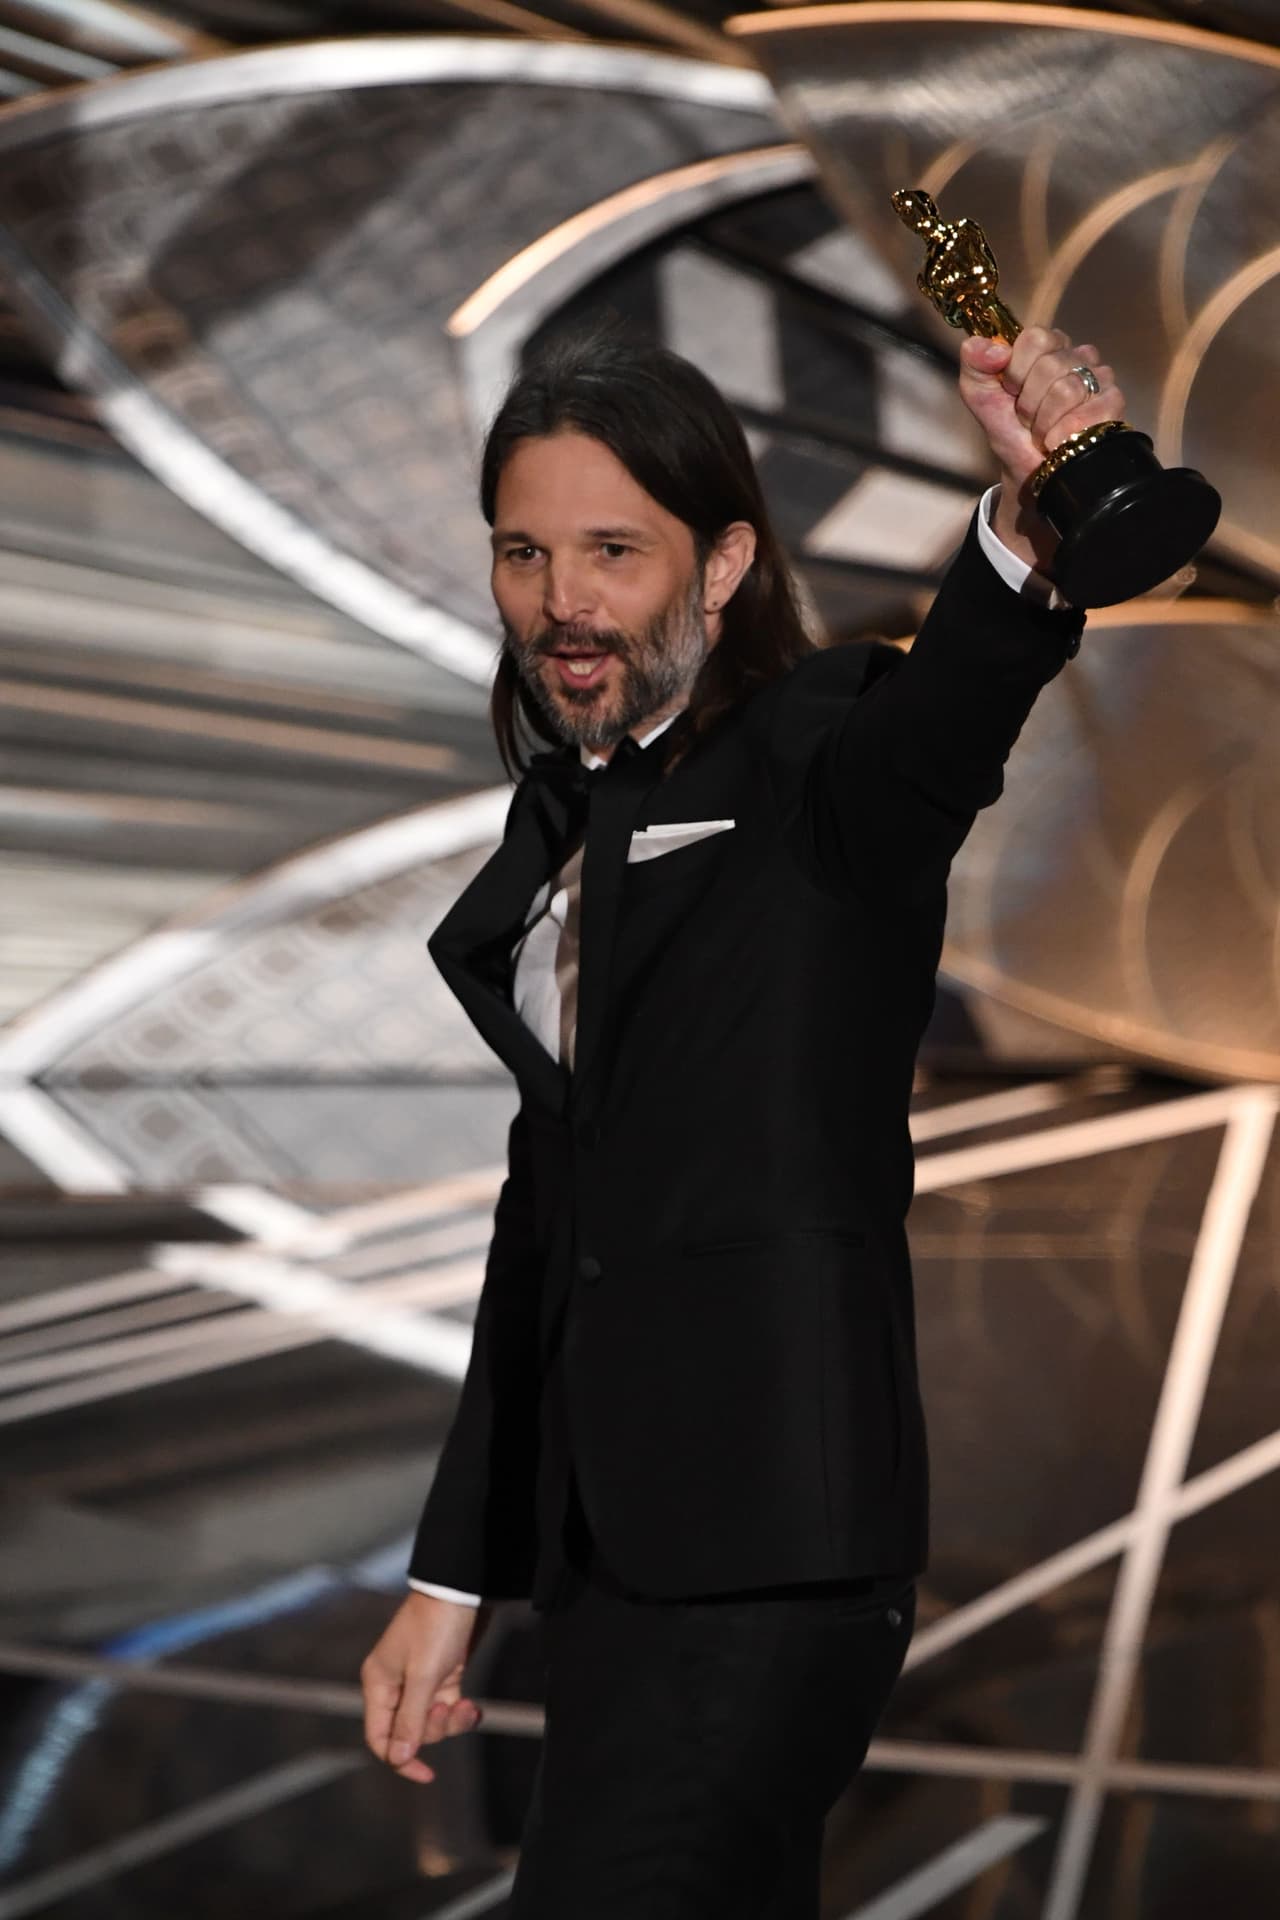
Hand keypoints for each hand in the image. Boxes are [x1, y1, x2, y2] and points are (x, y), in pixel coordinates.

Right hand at [361, 1591, 486, 1783]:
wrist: (461, 1590)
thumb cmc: (435, 1627)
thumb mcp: (423, 1676)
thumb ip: (411, 1719)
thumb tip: (398, 1757)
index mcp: (379, 1684)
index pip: (379, 1737)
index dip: (399, 1759)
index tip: (426, 1774)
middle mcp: (395, 1686)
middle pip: (409, 1732)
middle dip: (433, 1728)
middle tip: (447, 1708)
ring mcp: (420, 1682)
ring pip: (432, 1722)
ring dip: (451, 1721)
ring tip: (467, 1705)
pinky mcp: (442, 1676)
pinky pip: (448, 1708)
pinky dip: (461, 1713)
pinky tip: (474, 1709)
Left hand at [958, 328, 1125, 575]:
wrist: (1025, 470)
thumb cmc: (1007, 428)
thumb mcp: (979, 395)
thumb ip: (974, 363)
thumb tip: (991, 348)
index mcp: (1047, 346)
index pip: (1036, 338)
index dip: (1016, 370)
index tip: (1010, 391)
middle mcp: (1077, 356)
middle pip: (1051, 364)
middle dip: (1029, 402)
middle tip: (1027, 418)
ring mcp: (1100, 378)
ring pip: (1068, 389)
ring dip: (1044, 422)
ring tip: (1043, 431)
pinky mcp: (1114, 404)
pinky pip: (1088, 413)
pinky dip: (1064, 435)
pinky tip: (1060, 442)